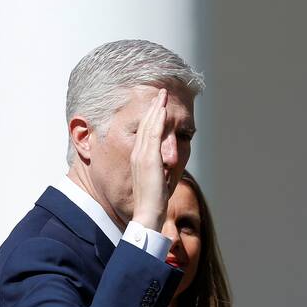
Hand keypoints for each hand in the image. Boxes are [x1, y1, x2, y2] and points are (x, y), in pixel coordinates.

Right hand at [130, 87, 168, 230]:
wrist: (147, 213)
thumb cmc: (153, 202)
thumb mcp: (158, 181)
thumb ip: (161, 171)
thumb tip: (168, 167)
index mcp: (140, 159)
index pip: (146, 133)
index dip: (152, 118)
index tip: (158, 106)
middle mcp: (139, 154)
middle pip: (146, 125)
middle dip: (154, 108)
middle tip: (160, 93)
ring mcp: (143, 156)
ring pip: (149, 126)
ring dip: (156, 109)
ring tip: (162, 95)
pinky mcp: (149, 159)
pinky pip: (152, 135)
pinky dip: (157, 120)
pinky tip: (161, 109)